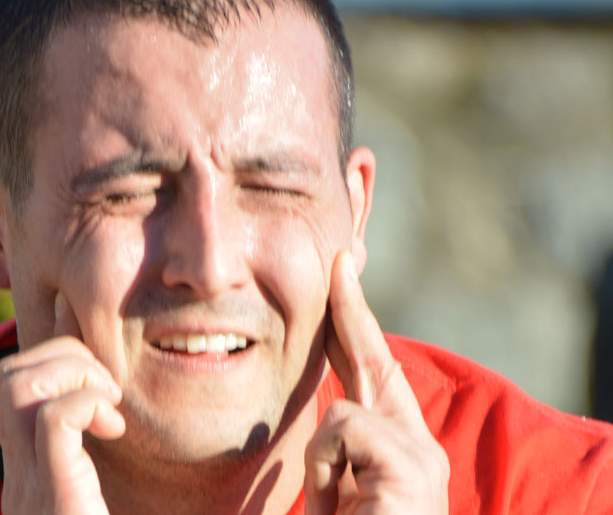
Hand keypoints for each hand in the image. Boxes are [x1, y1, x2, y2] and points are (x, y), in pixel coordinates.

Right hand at [0, 293, 125, 513]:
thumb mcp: (100, 487)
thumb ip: (96, 447)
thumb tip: (118, 395)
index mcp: (27, 469)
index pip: (14, 382)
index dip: (56, 352)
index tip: (98, 369)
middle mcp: (18, 476)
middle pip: (8, 372)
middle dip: (63, 355)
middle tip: (107, 389)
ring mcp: (29, 486)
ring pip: (18, 384)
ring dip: (73, 373)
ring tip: (108, 403)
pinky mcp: (54, 498)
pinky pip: (52, 417)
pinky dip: (87, 403)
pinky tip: (112, 427)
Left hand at [305, 251, 448, 513]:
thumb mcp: (336, 495)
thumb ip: (333, 455)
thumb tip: (322, 419)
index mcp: (395, 449)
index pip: (372, 369)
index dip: (356, 321)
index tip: (344, 270)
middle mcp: (417, 444)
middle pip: (375, 357)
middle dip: (352, 306)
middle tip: (341, 254)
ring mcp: (421, 455)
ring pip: (341, 413)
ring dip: (322, 468)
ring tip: (337, 511)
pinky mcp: (413, 468)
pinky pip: (342, 434)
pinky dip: (326, 475)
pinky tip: (344, 509)